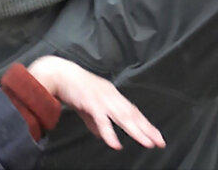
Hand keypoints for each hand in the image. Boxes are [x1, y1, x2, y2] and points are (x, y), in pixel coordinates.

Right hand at [27, 56, 164, 151]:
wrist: (58, 74)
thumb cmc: (72, 88)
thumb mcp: (87, 107)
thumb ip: (96, 122)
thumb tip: (102, 136)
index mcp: (112, 94)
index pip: (132, 110)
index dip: (145, 123)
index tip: (156, 135)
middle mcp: (111, 95)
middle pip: (132, 114)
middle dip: (147, 128)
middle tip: (159, 141)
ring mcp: (102, 98)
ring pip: (122, 117)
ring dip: (136, 131)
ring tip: (146, 143)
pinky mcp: (91, 102)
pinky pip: (102, 120)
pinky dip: (110, 133)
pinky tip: (116, 144)